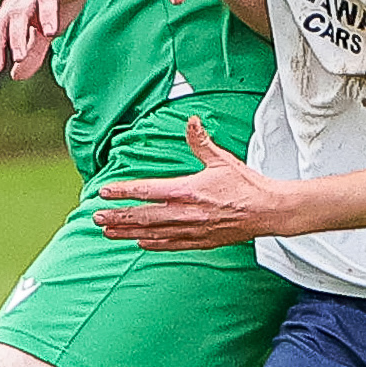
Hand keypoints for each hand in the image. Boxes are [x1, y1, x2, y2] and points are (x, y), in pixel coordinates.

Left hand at [93, 115, 291, 249]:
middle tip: (96, 218)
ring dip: (128, 232)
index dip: (123, 192)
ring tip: (109, 232)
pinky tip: (139, 243)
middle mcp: (186, 212)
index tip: (105, 192)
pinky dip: (152, 244)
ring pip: (152, 233)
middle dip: (118, 217)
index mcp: (188, 190)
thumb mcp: (221, 159)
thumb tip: (192, 121)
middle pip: (143, 216)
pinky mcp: (201, 241)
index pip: (147, 191)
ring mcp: (192, 229)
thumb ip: (201, 142)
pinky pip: (171, 245)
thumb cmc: (246, 185)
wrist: (268, 211)